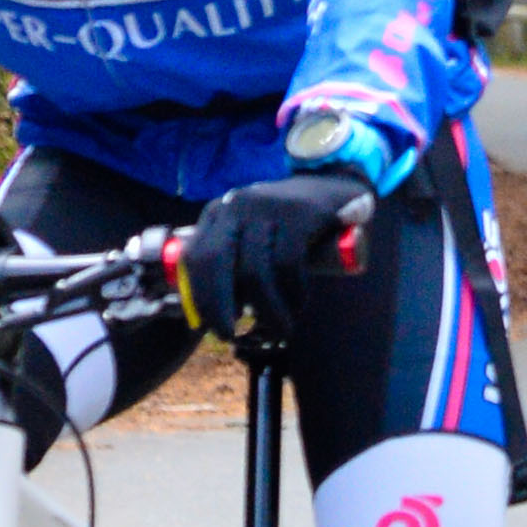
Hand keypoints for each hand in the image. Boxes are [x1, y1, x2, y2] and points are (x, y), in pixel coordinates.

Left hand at [176, 172, 366, 345]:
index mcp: (218, 213)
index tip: (207, 326)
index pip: (193, 256)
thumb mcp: (251, 236)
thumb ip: (231, 265)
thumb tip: (212, 317)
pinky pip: (288, 265)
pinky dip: (293, 294)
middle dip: (219, 307)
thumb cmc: (285, 227)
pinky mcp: (300, 213)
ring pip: (255, 272)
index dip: (197, 296)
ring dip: (267, 311)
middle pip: (215, 262)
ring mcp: (268, 206)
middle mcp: (237, 205)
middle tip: (232, 337)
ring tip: (280, 329)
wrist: (333, 189)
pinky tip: (298, 305)